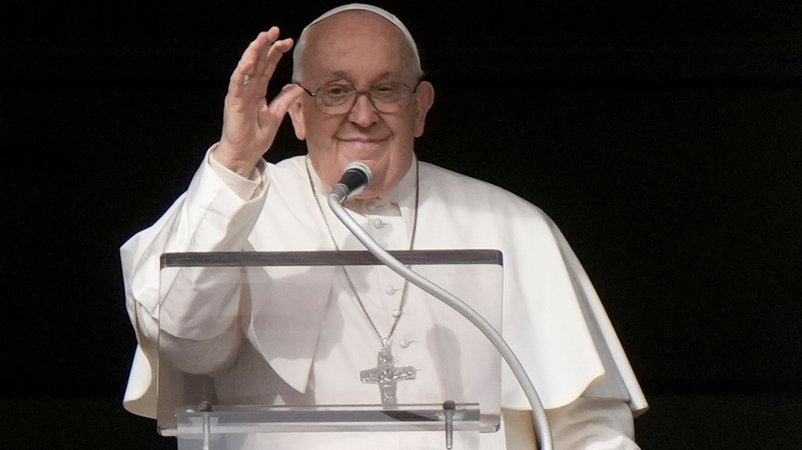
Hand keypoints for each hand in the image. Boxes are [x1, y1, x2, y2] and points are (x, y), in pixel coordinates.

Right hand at [213, 27, 304, 175]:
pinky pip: (237, 82)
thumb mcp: (276, 115)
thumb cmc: (256, 137)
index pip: (267, 66)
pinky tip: (250, 59)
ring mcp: (240, 94)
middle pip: (257, 62)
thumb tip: (297, 86)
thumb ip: (285, 100)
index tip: (288, 41)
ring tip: (263, 37)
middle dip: (265, 45)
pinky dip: (242, 70)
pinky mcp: (233, 102)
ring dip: (254, 51)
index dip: (276, 53)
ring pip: (246, 67)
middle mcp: (248, 89)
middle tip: (276, 30)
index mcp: (257, 91)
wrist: (245, 154)